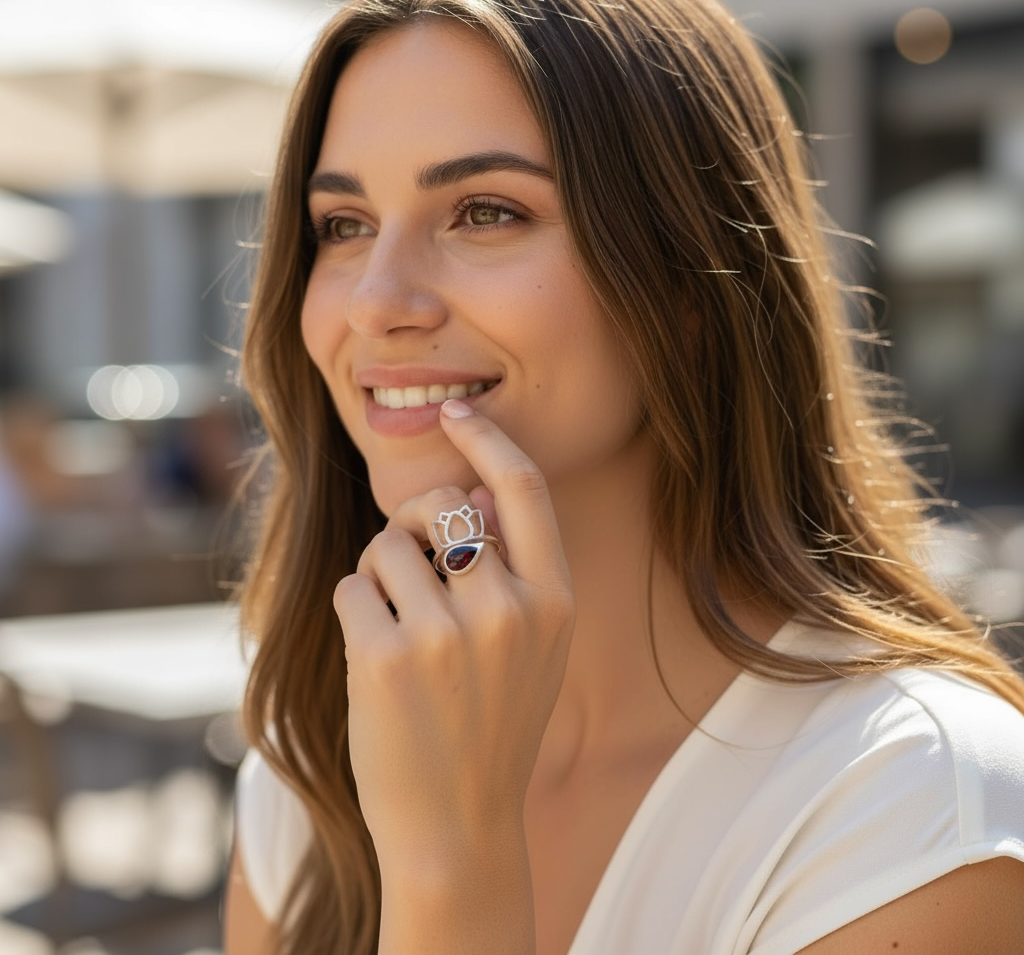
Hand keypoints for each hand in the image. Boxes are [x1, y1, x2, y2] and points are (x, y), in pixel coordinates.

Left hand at [334, 399, 574, 877]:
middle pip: (442, 504)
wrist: (457, 826)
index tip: (458, 410)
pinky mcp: (386, 658)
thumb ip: (518, 569)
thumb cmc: (493, 726)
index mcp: (554, 601)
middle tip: (404, 553)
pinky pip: (352, 586)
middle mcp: (508, 610)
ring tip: (393, 625)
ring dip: (378, 572)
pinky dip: (354, 607)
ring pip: (386, 545)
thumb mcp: (536, 648)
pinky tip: (373, 655)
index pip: (523, 487)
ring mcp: (447, 636)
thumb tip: (476, 485)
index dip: (488, 438)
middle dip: (412, 516)